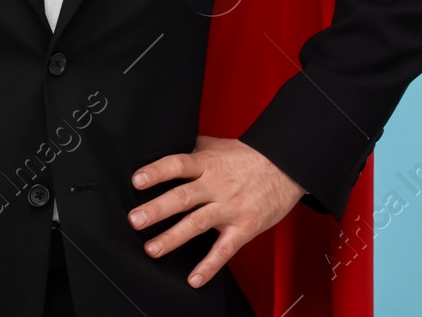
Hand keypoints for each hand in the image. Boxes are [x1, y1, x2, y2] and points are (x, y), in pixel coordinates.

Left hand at [128, 135, 305, 288]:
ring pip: (198, 223)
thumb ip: (193, 149)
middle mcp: (216, 186)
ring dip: (173, 238)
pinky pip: (225, 249)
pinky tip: (194, 278)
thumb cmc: (249, 157)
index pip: (178, 165)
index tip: (137, 180)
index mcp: (207, 164)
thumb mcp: (218, 146)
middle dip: (157, 209)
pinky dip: (209, 266)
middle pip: (183, 197)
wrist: (286, 167)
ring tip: (152, 249)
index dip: (157, 172)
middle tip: (135, 219)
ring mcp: (230, 208)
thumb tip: (166, 144)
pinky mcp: (244, 228)